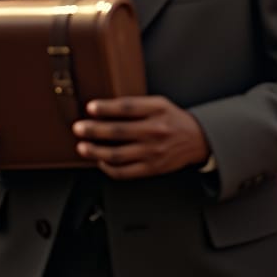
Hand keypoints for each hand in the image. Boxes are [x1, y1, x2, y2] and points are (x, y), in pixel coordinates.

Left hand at [72, 95, 209, 178]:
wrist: (197, 139)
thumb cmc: (175, 120)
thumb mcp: (161, 104)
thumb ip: (138, 106)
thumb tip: (106, 110)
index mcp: (158, 110)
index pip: (128, 108)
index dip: (106, 108)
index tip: (91, 107)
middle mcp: (155, 130)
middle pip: (118, 131)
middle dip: (94, 130)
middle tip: (79, 127)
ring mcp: (153, 151)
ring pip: (117, 154)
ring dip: (95, 151)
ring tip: (83, 147)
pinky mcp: (151, 168)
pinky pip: (123, 171)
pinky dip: (107, 167)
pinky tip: (100, 161)